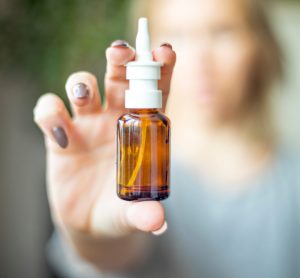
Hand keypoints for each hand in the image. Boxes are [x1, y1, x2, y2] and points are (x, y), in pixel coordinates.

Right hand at [33, 41, 175, 241]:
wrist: (91, 220)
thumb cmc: (118, 209)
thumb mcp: (131, 214)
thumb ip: (143, 215)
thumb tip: (156, 221)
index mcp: (141, 130)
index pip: (154, 93)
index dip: (160, 70)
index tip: (165, 52)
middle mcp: (114, 120)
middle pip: (118, 78)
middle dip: (120, 61)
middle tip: (122, 52)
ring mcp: (86, 126)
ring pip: (82, 86)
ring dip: (82, 83)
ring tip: (85, 95)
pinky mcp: (59, 137)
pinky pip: (49, 111)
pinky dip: (50, 112)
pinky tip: (60, 130)